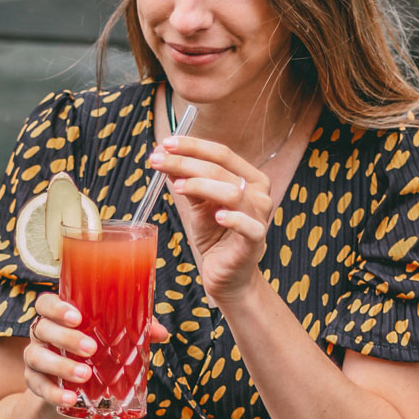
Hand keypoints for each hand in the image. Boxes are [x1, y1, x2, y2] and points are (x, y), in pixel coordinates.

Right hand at [24, 291, 168, 410]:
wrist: (72, 390)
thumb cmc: (94, 353)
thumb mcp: (111, 341)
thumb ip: (133, 332)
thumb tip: (161, 333)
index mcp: (58, 318)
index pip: (46, 304)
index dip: (57, 308)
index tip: (77, 316)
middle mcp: (41, 335)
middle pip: (43, 329)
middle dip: (66, 338)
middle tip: (92, 348)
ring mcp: (34, 359)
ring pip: (37, 358)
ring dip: (61, 366)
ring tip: (85, 375)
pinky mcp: (34, 384)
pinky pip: (38, 388)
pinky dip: (54, 394)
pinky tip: (70, 398)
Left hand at [150, 135, 271, 302]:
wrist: (228, 274)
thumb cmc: (216, 237)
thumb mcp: (199, 206)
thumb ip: (188, 182)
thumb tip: (164, 157)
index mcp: (249, 179)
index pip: (221, 153)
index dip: (193, 146)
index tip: (165, 144)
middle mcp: (259, 193)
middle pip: (221, 169)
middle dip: (186, 162)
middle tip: (158, 161)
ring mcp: (260, 216)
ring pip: (231, 192)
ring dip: (201, 185)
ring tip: (178, 187)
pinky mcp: (256, 240)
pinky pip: (247, 225)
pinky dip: (232, 218)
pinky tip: (217, 216)